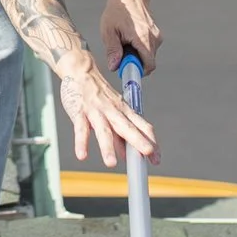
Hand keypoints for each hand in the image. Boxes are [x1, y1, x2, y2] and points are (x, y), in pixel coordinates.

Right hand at [54, 52, 157, 169]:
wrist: (80, 72)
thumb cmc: (98, 95)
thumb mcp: (113, 113)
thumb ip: (119, 135)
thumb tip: (126, 155)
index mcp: (124, 111)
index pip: (142, 126)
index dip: (150, 141)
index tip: (156, 159)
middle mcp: (113, 111)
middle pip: (127, 127)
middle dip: (138, 141)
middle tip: (147, 154)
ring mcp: (96, 111)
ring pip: (103, 130)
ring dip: (107, 147)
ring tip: (111, 163)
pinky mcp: (80, 112)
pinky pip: (80, 128)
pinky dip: (81, 142)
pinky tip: (82, 155)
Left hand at [99, 0, 160, 72]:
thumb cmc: (118, 10)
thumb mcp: (109, 31)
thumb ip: (112, 50)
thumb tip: (114, 66)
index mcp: (143, 39)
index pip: (149, 66)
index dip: (138, 72)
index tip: (126, 71)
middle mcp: (154, 38)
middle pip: (147, 62)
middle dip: (134, 62)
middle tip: (120, 53)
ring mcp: (157, 36)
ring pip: (148, 55)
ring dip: (136, 54)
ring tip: (124, 42)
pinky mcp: (156, 34)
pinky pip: (149, 48)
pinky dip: (139, 48)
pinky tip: (129, 38)